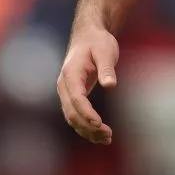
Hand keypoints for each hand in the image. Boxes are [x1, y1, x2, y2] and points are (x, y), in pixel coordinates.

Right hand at [57, 27, 118, 144]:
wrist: (88, 36)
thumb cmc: (97, 42)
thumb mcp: (105, 50)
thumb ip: (106, 68)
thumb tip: (110, 85)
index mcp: (71, 74)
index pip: (76, 98)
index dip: (86, 113)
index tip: (99, 123)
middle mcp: (64, 86)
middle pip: (72, 113)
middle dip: (89, 126)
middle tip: (108, 135)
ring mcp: (66, 93)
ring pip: (72, 118)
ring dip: (88, 131)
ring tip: (107, 138)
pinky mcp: (73, 97)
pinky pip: (76, 116)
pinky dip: (86, 127)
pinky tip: (101, 135)